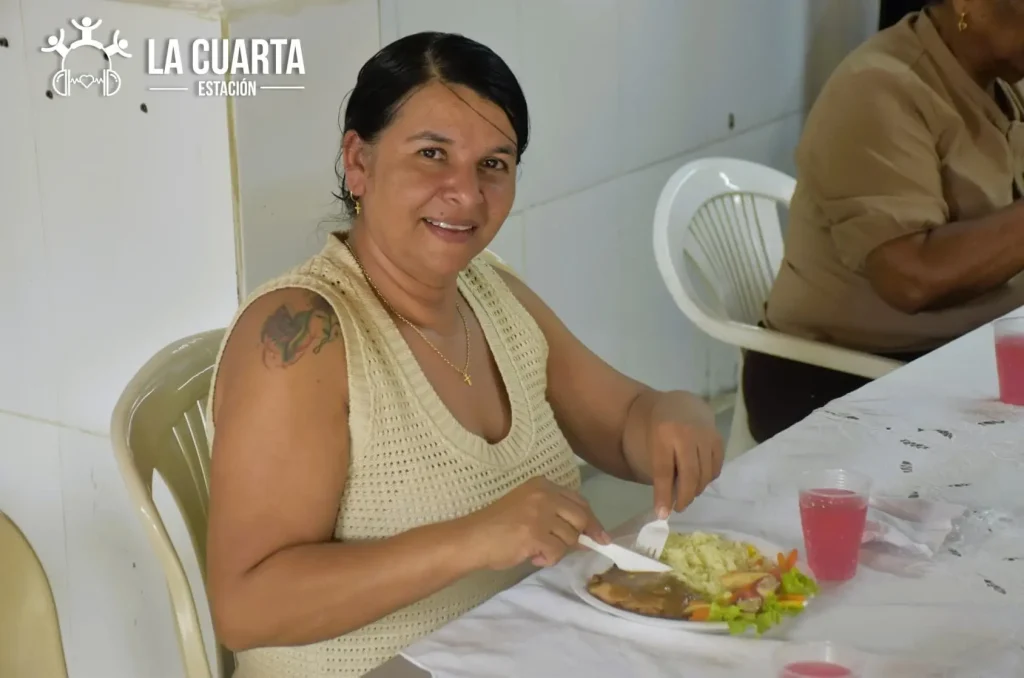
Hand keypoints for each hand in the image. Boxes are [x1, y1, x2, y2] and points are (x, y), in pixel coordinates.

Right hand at [464, 477, 608, 569]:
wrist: (472, 538)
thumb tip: (589, 537)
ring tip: (537, 549)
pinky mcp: (535, 534)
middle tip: (571, 548)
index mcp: (543, 485)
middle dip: (579, 537)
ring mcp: (540, 514)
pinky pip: (558, 552)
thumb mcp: (529, 509)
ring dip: (557, 550)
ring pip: (570, 538)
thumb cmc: (498, 526)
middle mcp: (544, 495)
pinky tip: (533, 556)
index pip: (579, 502)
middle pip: (581, 518)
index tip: (600, 537)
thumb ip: (556, 516)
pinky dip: (548, 559)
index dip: (592, 521)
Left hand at [642, 392, 723, 516]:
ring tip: (687, 495)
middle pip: (689, 474)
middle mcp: (687, 434)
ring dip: (696, 490)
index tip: (662, 514)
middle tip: (678, 508)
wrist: (680, 405)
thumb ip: (658, 467)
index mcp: (663, 433)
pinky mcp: (718, 439)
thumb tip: (665, 503)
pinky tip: (698, 482)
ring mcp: (706, 435)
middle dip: (684, 496)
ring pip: (705, 474)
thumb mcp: (650, 442)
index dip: (663, 494)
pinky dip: (707, 479)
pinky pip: (715, 467)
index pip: (664, 470)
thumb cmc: (659, 428)